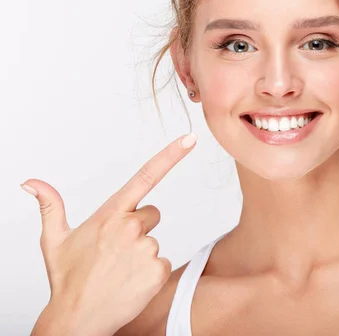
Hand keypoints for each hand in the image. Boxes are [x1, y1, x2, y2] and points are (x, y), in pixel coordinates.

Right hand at [23, 133, 197, 335]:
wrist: (77, 318)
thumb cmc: (68, 278)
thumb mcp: (54, 240)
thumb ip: (50, 206)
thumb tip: (31, 183)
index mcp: (110, 214)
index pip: (145, 177)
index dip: (170, 156)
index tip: (190, 139)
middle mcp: (131, 227)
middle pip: (152, 215)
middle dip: (139, 228)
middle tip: (116, 252)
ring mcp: (146, 249)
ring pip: (155, 242)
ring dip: (142, 254)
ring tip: (119, 271)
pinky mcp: (158, 270)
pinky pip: (163, 264)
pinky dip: (150, 274)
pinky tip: (130, 283)